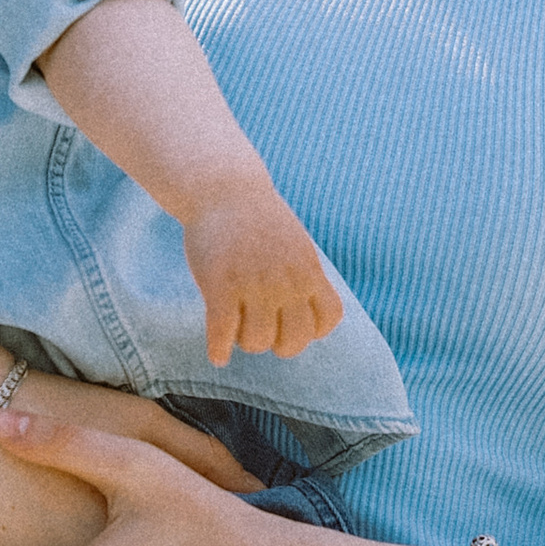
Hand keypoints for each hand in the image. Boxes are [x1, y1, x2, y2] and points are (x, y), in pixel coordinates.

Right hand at [178, 181, 342, 366]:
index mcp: (309, 271)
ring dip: (246, 343)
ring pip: (257, 342)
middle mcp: (286, 281)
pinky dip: (218, 350)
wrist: (224, 190)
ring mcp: (254, 284)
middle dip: (277, 344)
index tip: (291, 323)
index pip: (328, 320)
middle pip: (294, 341)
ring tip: (236, 329)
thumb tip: (307, 310)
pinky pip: (222, 334)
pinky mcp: (221, 285)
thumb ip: (303, 277)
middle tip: (261, 330)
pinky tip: (216, 355)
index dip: (311, 330)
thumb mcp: (296, 245)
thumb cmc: (258, 221)